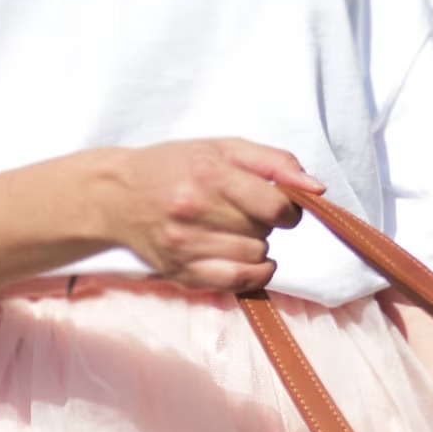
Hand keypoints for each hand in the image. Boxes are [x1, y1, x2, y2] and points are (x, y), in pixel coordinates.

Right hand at [98, 140, 317, 291]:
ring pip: (254, 256)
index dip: (288, 209)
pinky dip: (254, 274)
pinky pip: (236, 283)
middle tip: (243, 212)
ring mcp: (185, 244)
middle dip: (264, 223)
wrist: (116, 195)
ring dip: (256, 246)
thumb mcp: (222, 148)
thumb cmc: (174, 166)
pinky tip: (249, 260)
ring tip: (233, 230)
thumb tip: (316, 188)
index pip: (273, 206)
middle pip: (263, 231)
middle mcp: (194, 210)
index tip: (279, 205)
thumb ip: (274, 162)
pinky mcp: (180, 271)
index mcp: (208, 174)